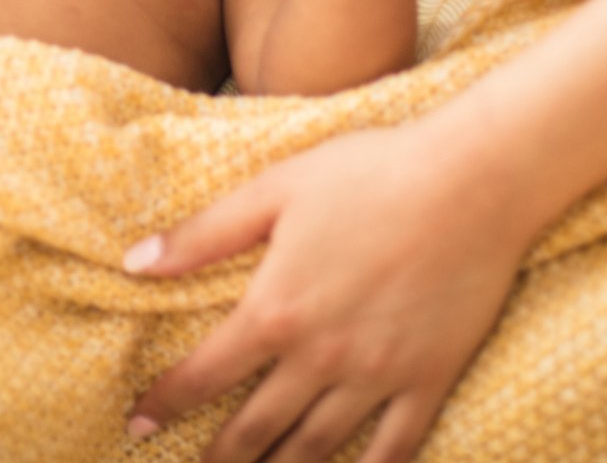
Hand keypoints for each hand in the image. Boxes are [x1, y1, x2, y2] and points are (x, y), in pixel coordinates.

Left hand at [124, 122, 528, 461]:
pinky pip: (395, 448)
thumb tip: (134, 263)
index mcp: (276, 309)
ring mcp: (378, 375)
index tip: (136, 425)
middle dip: (221, 456)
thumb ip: (203, 234)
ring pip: (318, 448)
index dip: (165, 404)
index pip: (204, 375)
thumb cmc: (369, 172)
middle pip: (257, 427)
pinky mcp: (429, 379)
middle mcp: (321, 356)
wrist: (472, 181)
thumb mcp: (274, 189)